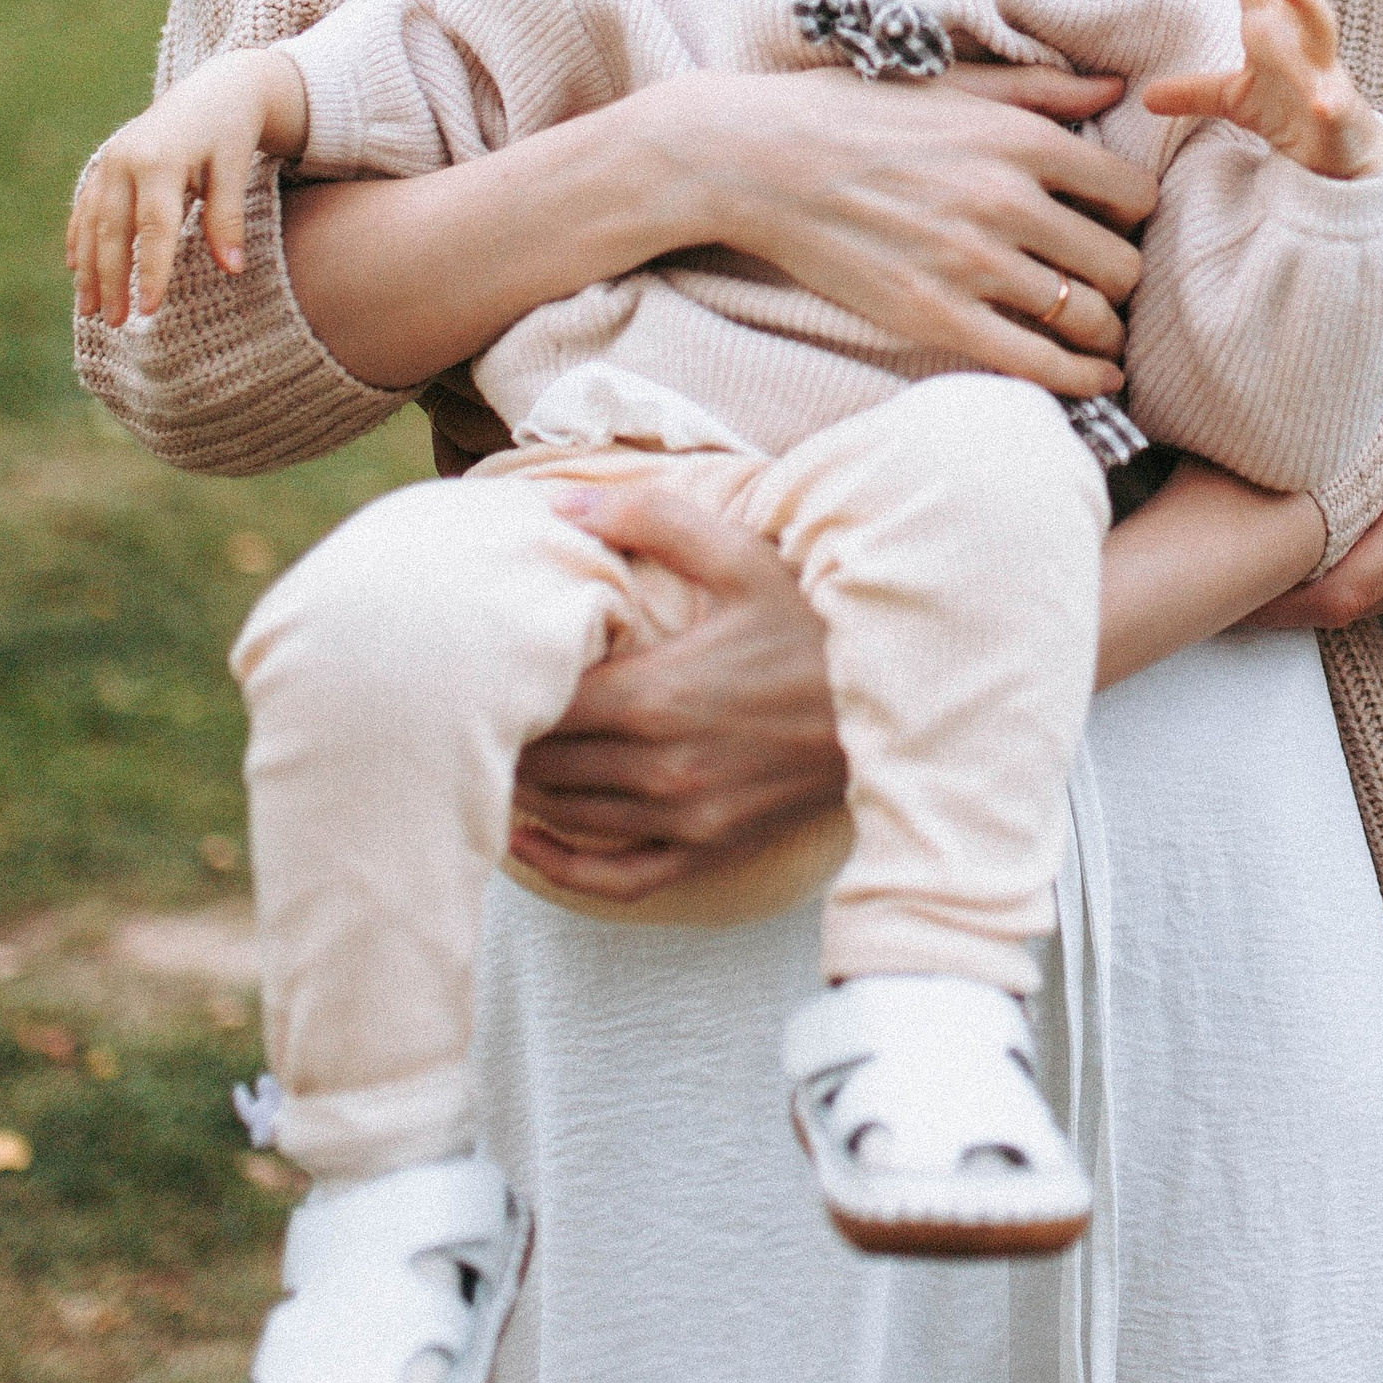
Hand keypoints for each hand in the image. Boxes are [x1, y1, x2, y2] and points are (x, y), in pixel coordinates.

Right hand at [69, 49, 309, 324]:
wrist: (214, 89)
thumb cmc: (230, 132)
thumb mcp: (235, 168)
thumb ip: (227, 218)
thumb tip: (232, 269)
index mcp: (160, 161)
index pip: (154, 227)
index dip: (152, 270)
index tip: (150, 311)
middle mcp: (125, 161)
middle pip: (115, 231)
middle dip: (113, 280)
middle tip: (116, 322)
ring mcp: (109, 162)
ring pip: (93, 224)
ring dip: (90, 269)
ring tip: (91, 310)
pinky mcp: (105, 164)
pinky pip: (86, 208)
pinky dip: (80, 240)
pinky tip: (76, 271)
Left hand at [508, 475, 847, 901]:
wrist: (894, 698)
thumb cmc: (811, 623)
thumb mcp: (741, 557)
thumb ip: (650, 518)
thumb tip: (559, 503)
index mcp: (658, 695)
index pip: (543, 705)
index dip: (510, 685)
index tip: (497, 661)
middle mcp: (662, 769)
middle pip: (545, 763)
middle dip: (511, 734)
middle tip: (488, 705)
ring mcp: (687, 819)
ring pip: (568, 816)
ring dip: (525, 789)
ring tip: (498, 754)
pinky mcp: (710, 850)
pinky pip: (616, 880)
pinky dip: (562, 867)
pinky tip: (525, 840)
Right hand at [641, 62, 1158, 396]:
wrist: (759, 160)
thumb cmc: (854, 113)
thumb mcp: (954, 83)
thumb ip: (1041, 89)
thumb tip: (1116, 90)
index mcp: (1019, 139)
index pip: (1131, 195)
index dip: (1133, 217)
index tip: (1115, 226)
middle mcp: (1007, 201)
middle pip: (1119, 263)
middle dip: (1123, 278)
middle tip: (1107, 284)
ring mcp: (972, 263)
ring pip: (1087, 316)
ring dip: (1105, 331)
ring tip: (1100, 333)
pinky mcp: (934, 316)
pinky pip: (1037, 362)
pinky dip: (1080, 378)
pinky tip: (1096, 378)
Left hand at [1139, 0, 1382, 180]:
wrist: (1334, 160)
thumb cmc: (1287, 117)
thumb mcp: (1233, 100)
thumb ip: (1194, 90)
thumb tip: (1145, 95)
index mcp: (1275, 33)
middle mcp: (1303, 44)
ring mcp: (1323, 75)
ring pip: (1321, 32)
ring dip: (1307, 5)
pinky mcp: (1336, 113)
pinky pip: (1333, 104)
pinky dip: (1328, 101)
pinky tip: (1322, 102)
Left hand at [1247, 321, 1382, 628]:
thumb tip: (1309, 349)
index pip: (1336, 592)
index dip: (1271, 598)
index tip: (1218, 580)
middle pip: (1343, 604)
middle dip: (1282, 589)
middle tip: (1220, 556)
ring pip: (1373, 598)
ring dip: (1323, 577)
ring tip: (1264, 539)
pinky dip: (1362, 568)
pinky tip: (1333, 528)